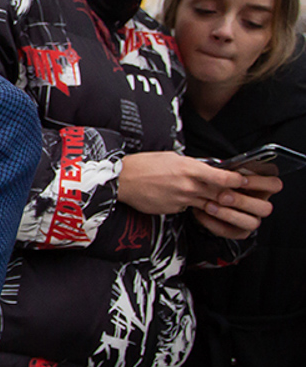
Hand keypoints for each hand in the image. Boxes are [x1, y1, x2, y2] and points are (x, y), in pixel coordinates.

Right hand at [116, 152, 251, 215]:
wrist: (121, 181)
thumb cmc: (143, 165)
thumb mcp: (171, 157)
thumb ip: (192, 164)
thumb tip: (205, 168)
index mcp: (189, 169)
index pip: (224, 178)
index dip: (238, 181)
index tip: (245, 181)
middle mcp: (188, 186)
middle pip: (220, 193)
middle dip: (231, 194)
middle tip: (239, 193)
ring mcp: (181, 200)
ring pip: (207, 204)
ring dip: (213, 202)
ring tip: (212, 197)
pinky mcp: (173, 210)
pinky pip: (188, 208)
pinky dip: (190, 205)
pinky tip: (182, 198)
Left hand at [189, 172, 281, 238]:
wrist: (196, 191)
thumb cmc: (212, 179)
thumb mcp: (220, 170)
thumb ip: (230, 171)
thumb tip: (229, 171)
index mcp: (261, 186)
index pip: (274, 185)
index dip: (261, 183)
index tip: (241, 180)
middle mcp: (259, 203)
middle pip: (265, 207)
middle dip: (242, 201)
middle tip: (222, 196)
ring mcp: (251, 218)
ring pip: (252, 223)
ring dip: (229, 215)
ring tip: (209, 206)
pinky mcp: (238, 230)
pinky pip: (232, 232)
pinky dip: (215, 224)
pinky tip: (202, 214)